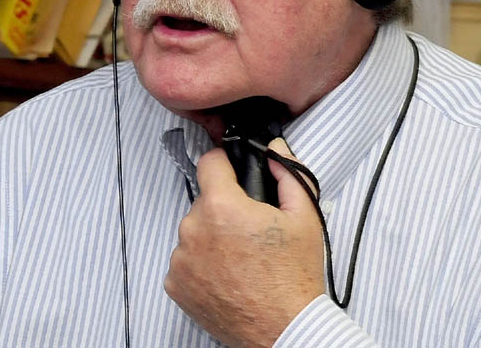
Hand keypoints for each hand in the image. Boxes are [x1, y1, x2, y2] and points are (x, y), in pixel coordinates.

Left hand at [164, 138, 324, 346]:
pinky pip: (186, 259)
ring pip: (195, 230)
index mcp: (222, 207)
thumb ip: (289, 173)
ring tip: (241, 257)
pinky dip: (202, 263)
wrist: (284, 330)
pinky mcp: (176, 284)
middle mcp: (194, 229)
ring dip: (212, 237)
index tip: (232, 173)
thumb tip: (275, 151)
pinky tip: (227, 274)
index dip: (224, 163)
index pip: (209, 162)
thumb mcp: (304, 217)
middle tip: (249, 229)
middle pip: (204, 200)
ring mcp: (182, 258)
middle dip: (224, 208)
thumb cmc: (293, 279)